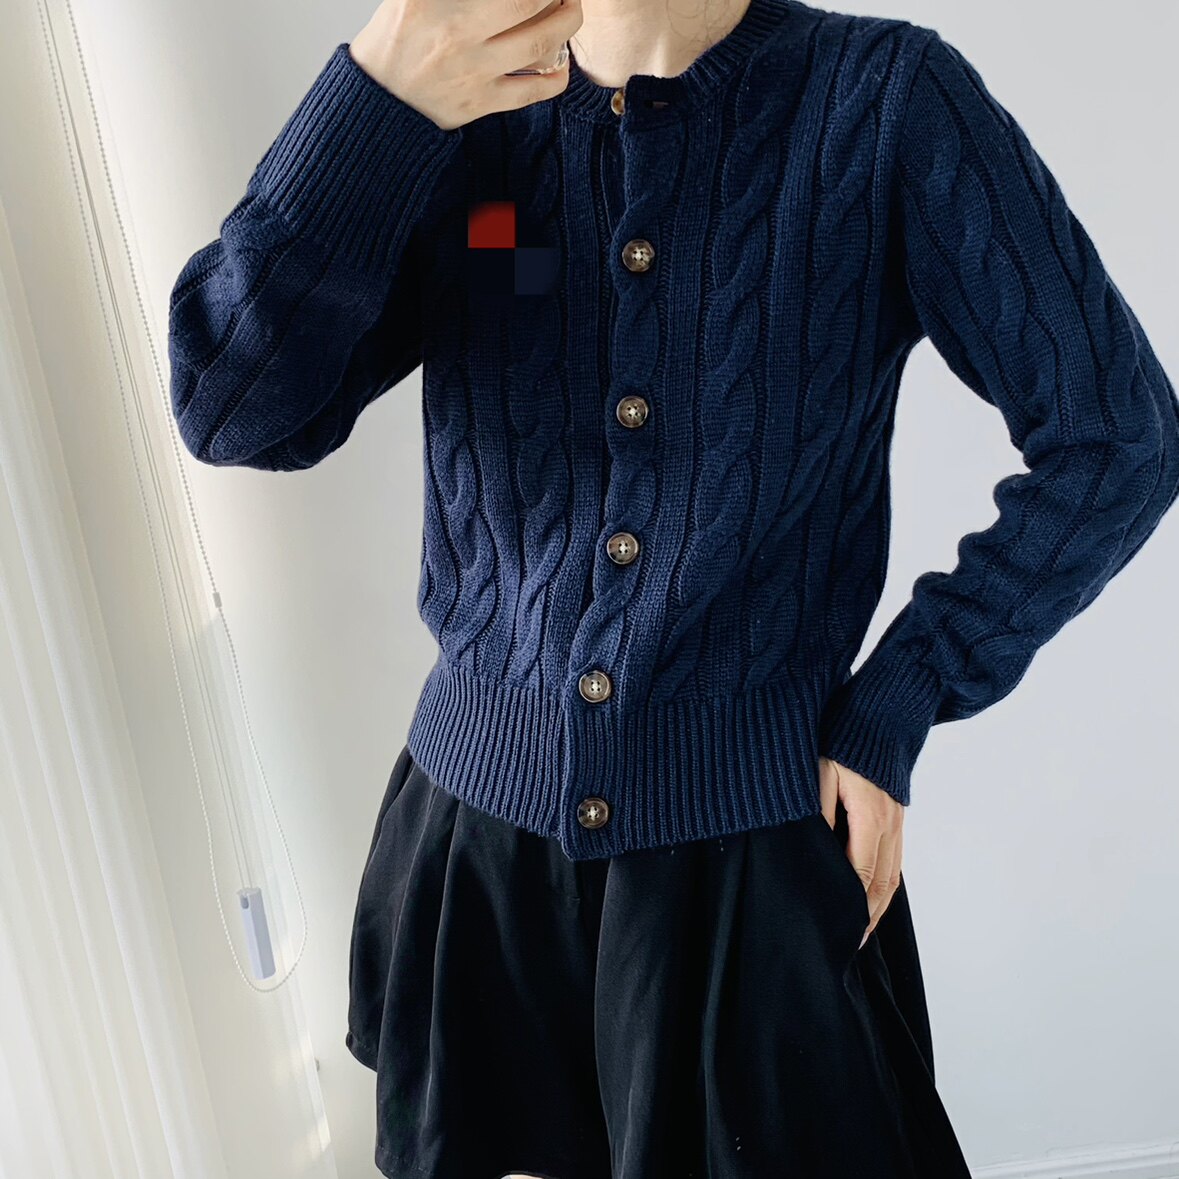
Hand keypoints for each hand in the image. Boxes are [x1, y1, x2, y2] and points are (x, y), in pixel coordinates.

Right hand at [350, 0, 582, 130]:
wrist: (380, 98)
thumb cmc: (396, 40)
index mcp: (438, 3)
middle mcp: (458, 35)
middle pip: (528, 4)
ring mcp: (473, 72)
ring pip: (538, 45)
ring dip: (566, 24)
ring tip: (571, 12)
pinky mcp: (481, 102)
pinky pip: (531, 91)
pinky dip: (556, 78)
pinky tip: (562, 65)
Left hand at [818, 755, 903, 948]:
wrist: (879, 717)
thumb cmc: (844, 742)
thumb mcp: (821, 772)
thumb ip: (819, 810)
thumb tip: (817, 848)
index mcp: (870, 816)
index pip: (861, 872)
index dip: (851, 904)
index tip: (838, 926)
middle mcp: (890, 824)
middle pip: (881, 882)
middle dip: (866, 915)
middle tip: (849, 942)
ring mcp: (898, 822)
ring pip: (893, 875)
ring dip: (879, 905)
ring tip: (863, 929)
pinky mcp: (898, 819)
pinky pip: (896, 861)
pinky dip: (887, 885)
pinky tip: (875, 897)